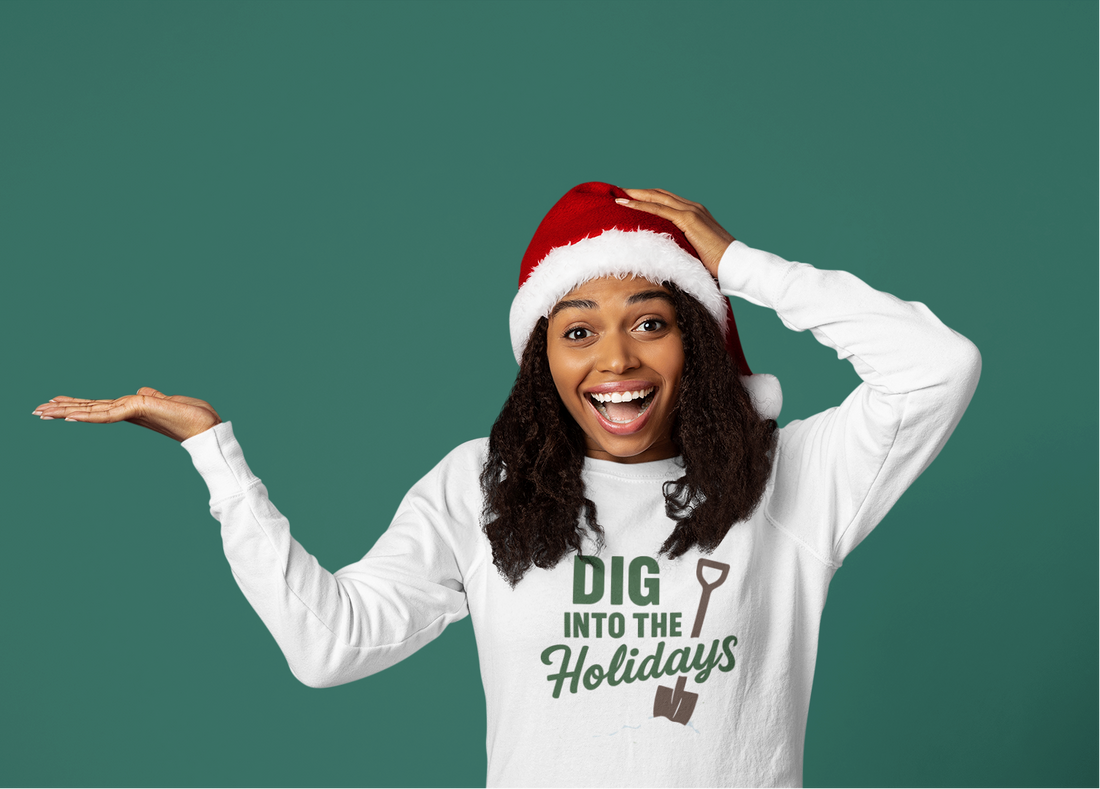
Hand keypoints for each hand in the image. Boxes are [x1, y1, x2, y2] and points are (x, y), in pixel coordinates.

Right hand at [32, 387, 221, 441]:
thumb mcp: (168, 401)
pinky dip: (88, 415)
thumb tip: (141, 391)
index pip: (99, 407)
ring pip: (93, 412)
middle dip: (62, 410)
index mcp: (132, 409)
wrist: (209, 427)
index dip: (77, 405)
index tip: (54, 403)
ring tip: (42, 412)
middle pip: (90, 409)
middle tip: (35, 410)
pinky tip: (70, 416)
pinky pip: (109, 413)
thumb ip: (151, 397)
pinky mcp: (139, 411)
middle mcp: (128, 412)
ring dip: (66, 411)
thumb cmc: (193, 416)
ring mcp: (132, 413)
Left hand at [616, 188, 734, 278]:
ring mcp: (691, 211)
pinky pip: (659, 209)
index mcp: (695, 213)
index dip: (648, 198)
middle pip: (659, 195)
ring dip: (636, 196)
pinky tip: (627, 204)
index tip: (630, 199)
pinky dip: (641, 205)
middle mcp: (693, 207)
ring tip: (618, 196)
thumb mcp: (695, 252)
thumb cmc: (718, 265)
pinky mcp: (688, 219)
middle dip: (638, 193)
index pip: (667, 201)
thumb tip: (667, 257)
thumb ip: (682, 247)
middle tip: (619, 192)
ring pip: (657, 198)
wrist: (735, 264)